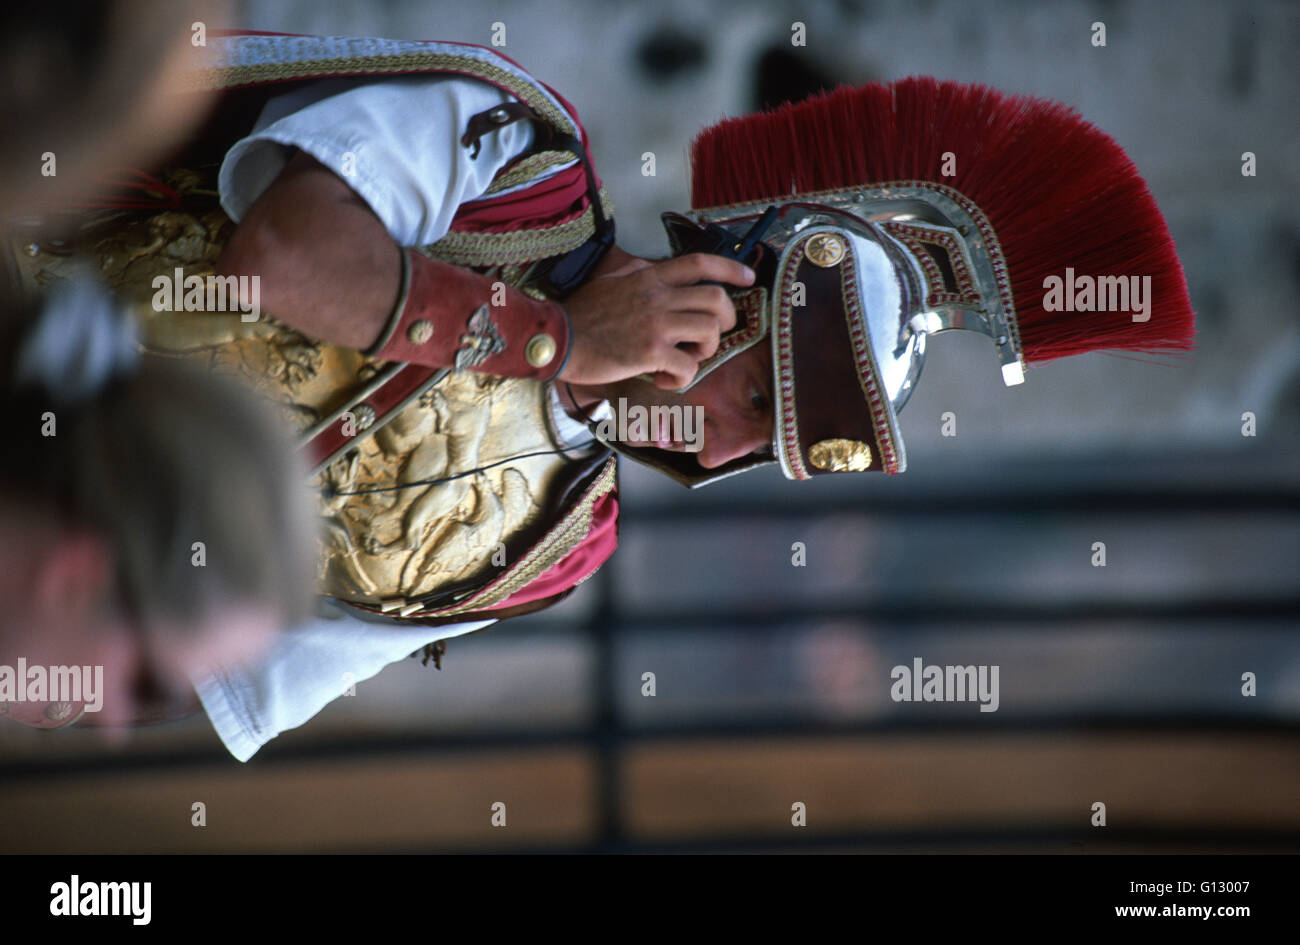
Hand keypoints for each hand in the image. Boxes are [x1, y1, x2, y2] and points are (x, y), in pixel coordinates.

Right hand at [557, 253, 754, 388]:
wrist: (558, 337)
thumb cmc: (581, 315)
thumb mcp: (612, 281)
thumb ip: (637, 274)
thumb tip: (650, 268)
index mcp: (650, 277)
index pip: (700, 263)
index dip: (732, 269)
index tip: (750, 278)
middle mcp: (658, 296)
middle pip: (717, 299)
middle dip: (726, 320)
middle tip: (711, 335)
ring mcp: (656, 324)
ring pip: (710, 332)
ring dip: (706, 350)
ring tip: (686, 358)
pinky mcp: (650, 353)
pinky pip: (689, 367)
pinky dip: (682, 378)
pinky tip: (663, 380)